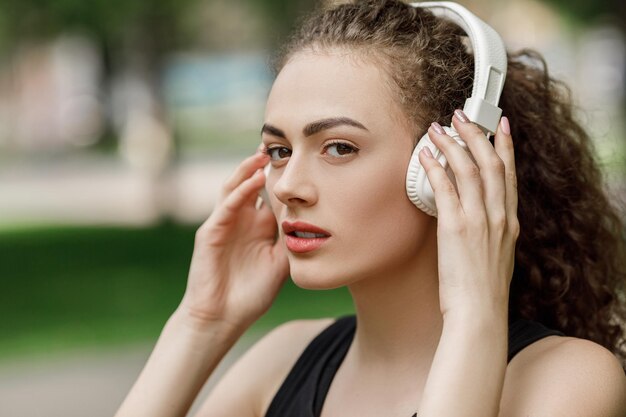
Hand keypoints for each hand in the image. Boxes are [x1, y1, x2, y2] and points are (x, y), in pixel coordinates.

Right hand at [178, 150, 288, 333]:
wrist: (223, 318)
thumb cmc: (251, 294)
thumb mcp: (281, 264)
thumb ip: (291, 241)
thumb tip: (313, 220)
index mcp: (258, 227)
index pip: (270, 195)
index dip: (283, 179)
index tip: (302, 160)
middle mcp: (241, 221)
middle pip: (251, 184)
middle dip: (263, 165)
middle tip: (280, 145)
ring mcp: (224, 224)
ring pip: (235, 188)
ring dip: (248, 170)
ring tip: (263, 154)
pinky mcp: (211, 233)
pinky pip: (226, 207)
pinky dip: (239, 192)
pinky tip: (253, 179)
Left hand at [418, 111, 518, 318]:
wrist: (479, 312)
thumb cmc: (483, 289)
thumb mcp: (497, 255)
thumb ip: (491, 232)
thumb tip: (477, 218)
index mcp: (509, 222)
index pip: (510, 174)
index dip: (506, 146)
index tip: (501, 126)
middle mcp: (498, 216)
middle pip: (491, 162)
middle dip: (476, 134)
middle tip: (462, 115)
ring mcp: (478, 220)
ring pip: (468, 169)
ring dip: (452, 144)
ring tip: (438, 128)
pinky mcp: (456, 228)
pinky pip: (445, 188)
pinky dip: (435, 168)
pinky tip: (425, 155)